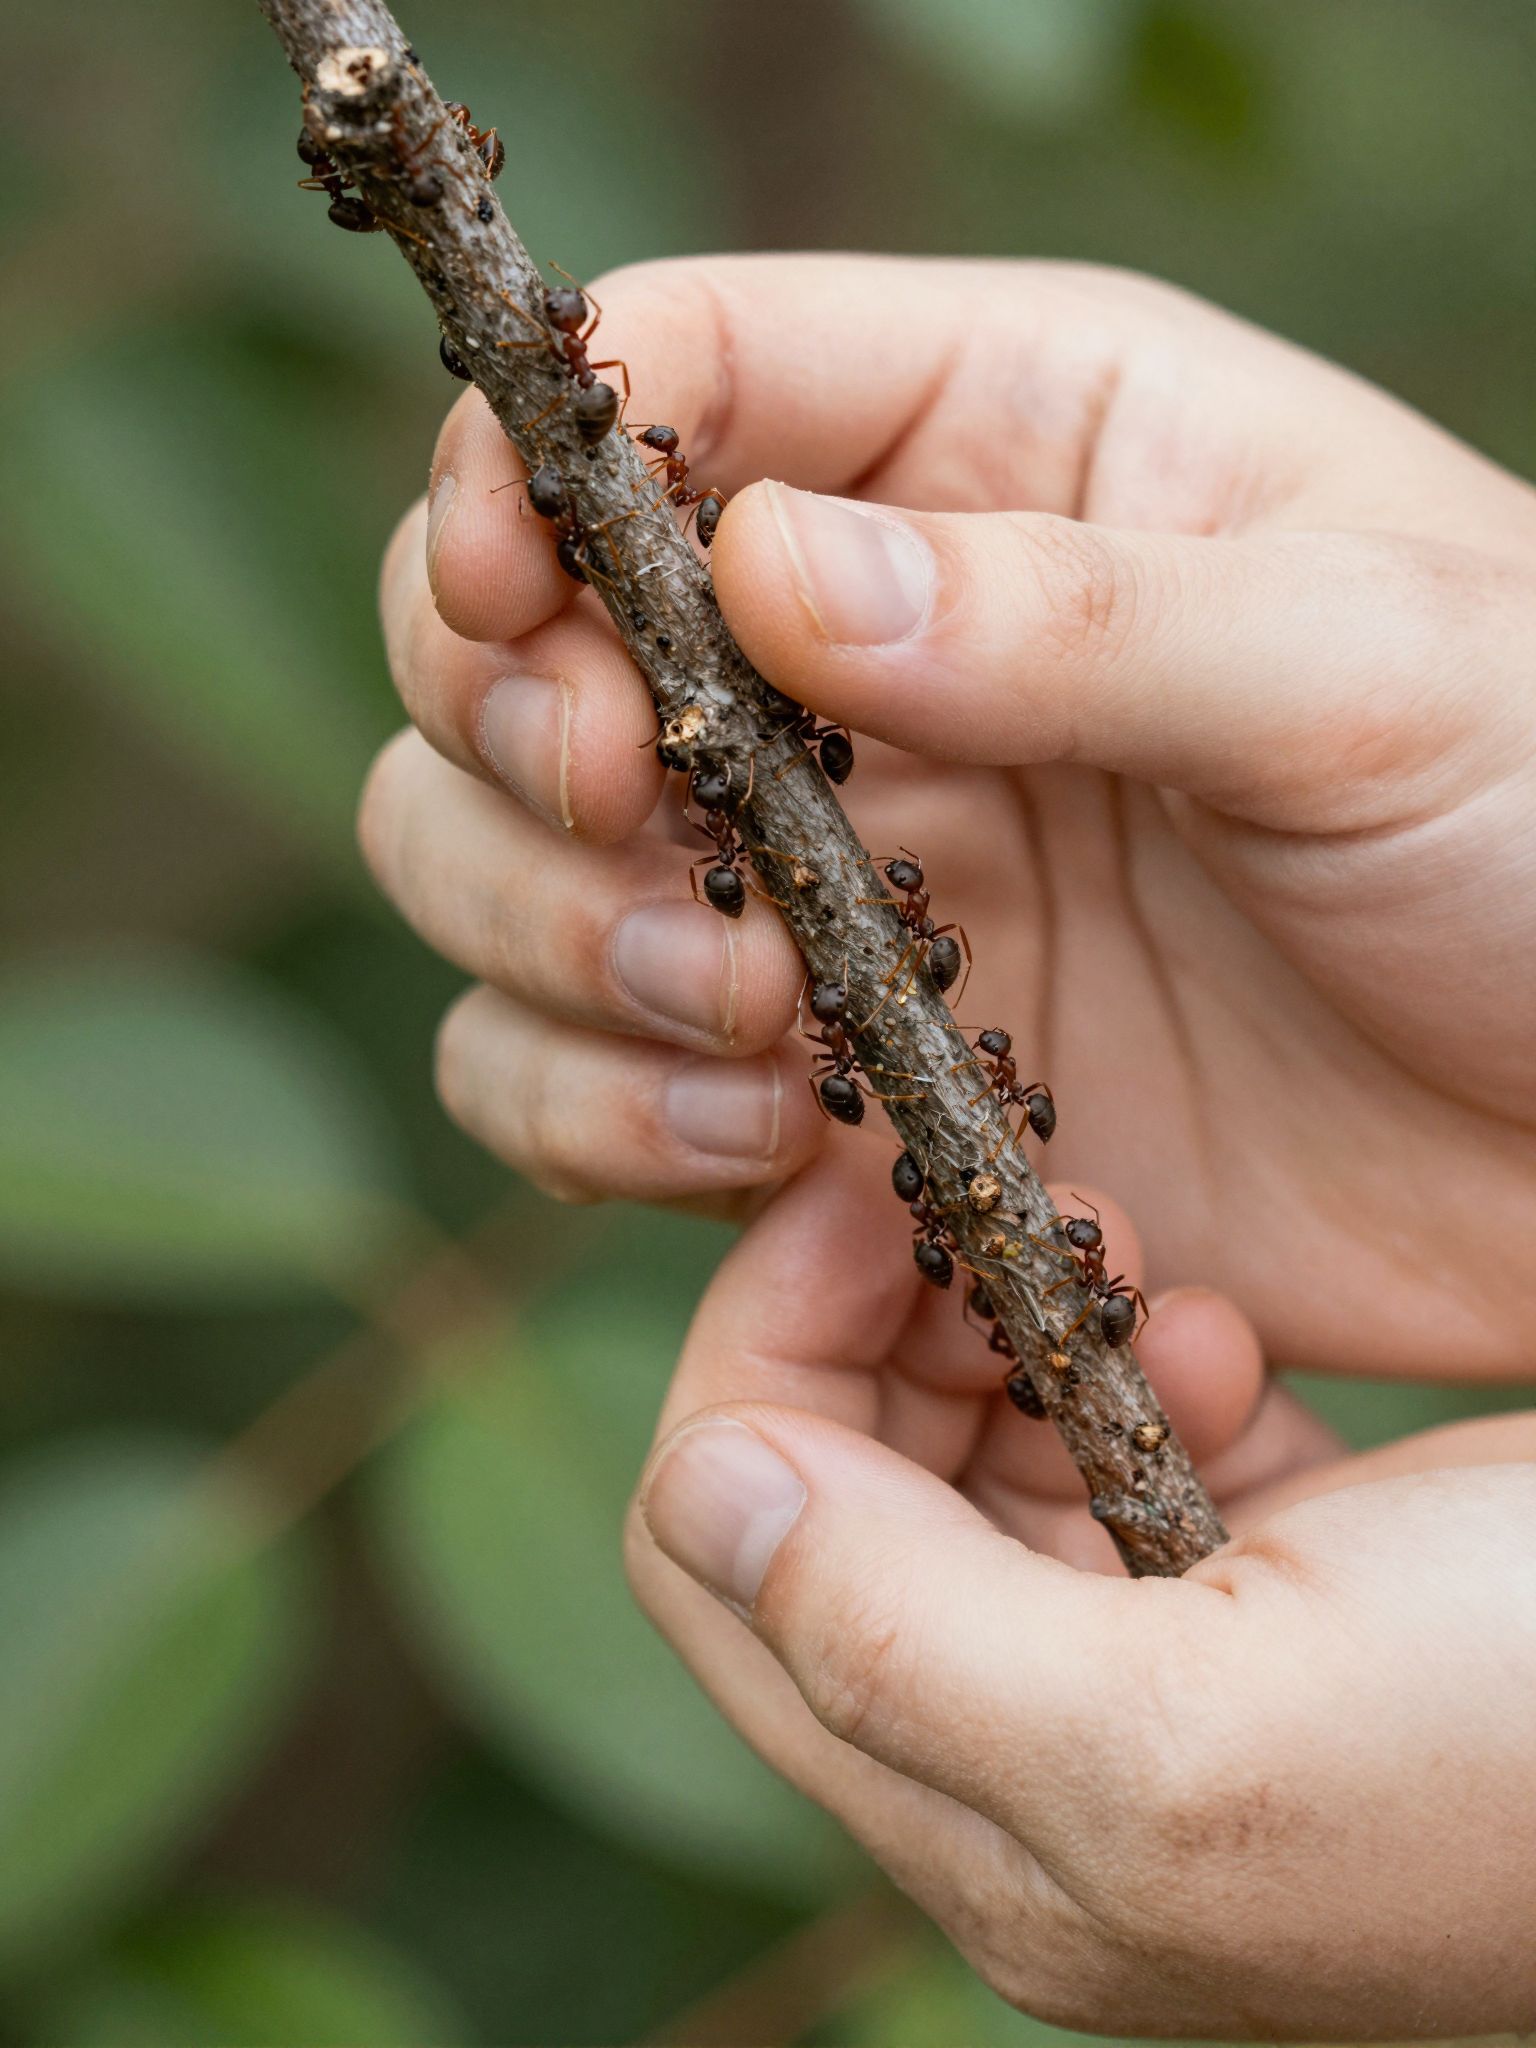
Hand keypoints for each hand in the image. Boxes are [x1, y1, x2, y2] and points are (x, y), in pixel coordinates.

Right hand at [361, 254, 1535, 1381]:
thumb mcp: (1376, 664)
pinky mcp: (829, 1078)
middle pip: (513, 645)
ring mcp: (830, 877)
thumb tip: (757, 580)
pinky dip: (599, 1117)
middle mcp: (874, 654)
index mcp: (1009, 451)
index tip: (513, 598)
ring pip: (501, 872)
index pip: (679, 377)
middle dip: (515, 740)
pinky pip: (585, 1086)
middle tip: (638, 826)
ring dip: (544, 939)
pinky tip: (760, 1144)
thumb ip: (1076, 612)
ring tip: (741, 1020)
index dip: (531, 468)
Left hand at [629, 1158, 1535, 2039]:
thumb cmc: (1535, 1738)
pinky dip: (1125, 1351)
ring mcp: (1154, 1665)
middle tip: (970, 1198)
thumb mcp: (1197, 1737)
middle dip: (875, 1322)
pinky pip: (1109, 1434)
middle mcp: (1040, 1761)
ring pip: (962, 1443)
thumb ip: (899, 1641)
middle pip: (830, 1490)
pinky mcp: (1259, 1582)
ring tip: (1118, 1265)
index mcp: (992, 1825)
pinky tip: (1212, 1329)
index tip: (858, 1203)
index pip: (728, 1559)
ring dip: (1004, 1323)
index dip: (758, 1357)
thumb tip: (700, 1496)